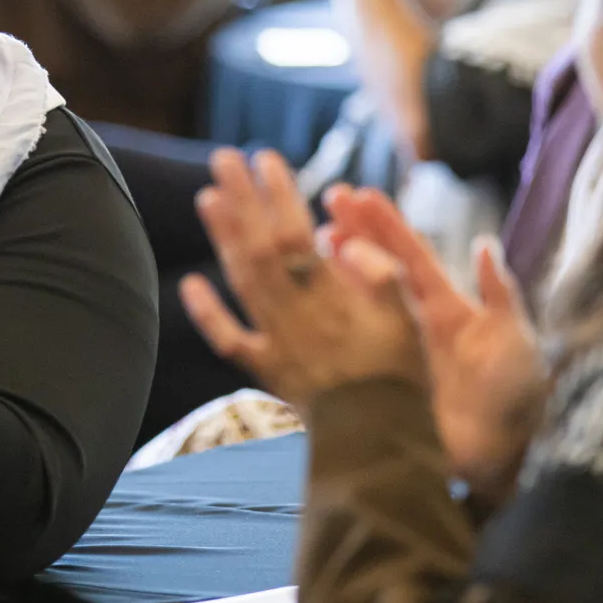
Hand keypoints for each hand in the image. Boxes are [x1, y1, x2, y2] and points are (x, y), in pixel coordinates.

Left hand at [179, 150, 425, 406]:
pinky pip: (230, 340)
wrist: (381, 444)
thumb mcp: (411, 322)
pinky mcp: (268, 370)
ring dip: (222, 238)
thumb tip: (343, 241)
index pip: (295, 234)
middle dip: (240, 200)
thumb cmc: (404, 380)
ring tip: (208, 197)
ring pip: (241, 282)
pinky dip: (207, 312)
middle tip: (223, 158)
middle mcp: (297, 314)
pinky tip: (191, 284)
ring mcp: (276, 342)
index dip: (277, 194)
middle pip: (259, 247)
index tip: (266, 158)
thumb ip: (383, 276)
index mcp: (333, 297)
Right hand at [324, 186, 546, 501]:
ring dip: (334, 272)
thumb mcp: (516, 339)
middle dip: (352, 234)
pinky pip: (350, 350)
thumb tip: (485, 245)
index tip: (359, 193)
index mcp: (446, 309)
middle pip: (377, 270)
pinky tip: (304, 305)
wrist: (507, 458)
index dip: (385, 224)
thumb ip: (499, 293)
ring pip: (358, 304)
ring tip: (309, 241)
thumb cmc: (518, 398)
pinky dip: (326, 327)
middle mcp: (414, 325)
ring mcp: (395, 353)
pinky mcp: (382, 384)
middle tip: (325, 201)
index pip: (411, 256)